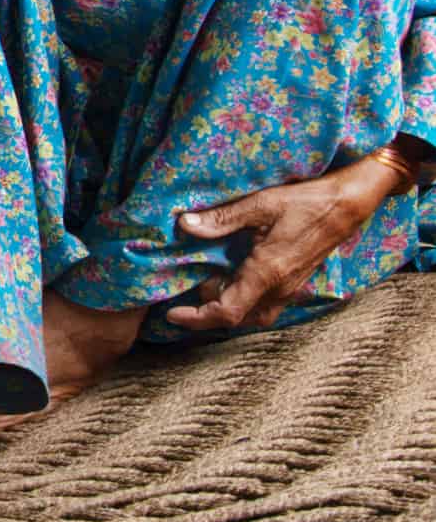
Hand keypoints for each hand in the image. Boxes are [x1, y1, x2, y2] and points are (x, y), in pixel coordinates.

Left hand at [165, 155, 398, 331]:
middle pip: (238, 319)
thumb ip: (222, 218)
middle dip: (208, 312)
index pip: (228, 311)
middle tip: (188, 290)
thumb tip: (185, 225)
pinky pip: (266, 305)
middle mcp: (280, 288)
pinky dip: (245, 301)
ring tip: (208, 285)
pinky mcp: (296, 283)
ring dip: (228, 308)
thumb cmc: (306, 203)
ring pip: (254, 315)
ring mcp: (291, 288)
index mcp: (267, 272)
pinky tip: (233, 280)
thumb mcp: (260, 204)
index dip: (197, 318)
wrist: (348, 206)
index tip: (173, 314)